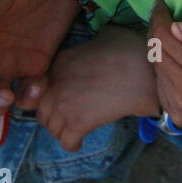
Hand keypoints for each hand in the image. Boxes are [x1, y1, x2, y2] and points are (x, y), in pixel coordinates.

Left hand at [35, 27, 157, 151]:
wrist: (141, 70)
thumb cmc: (129, 51)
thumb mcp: (102, 38)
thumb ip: (91, 45)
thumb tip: (101, 44)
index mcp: (59, 64)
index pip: (40, 88)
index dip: (52, 96)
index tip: (64, 100)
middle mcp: (54, 85)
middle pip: (42, 111)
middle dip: (54, 116)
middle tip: (70, 117)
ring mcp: (63, 105)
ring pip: (52, 129)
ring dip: (63, 131)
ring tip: (77, 129)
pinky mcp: (77, 123)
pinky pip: (67, 142)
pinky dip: (73, 144)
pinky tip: (79, 141)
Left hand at [147, 1, 181, 135]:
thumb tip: (176, 27)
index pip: (163, 36)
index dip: (158, 17)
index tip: (160, 6)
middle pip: (155, 51)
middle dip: (156, 31)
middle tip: (164, 20)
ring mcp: (179, 105)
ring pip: (155, 68)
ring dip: (159, 51)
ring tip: (172, 42)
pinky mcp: (176, 114)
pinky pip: (159, 85)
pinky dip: (163, 71)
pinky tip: (176, 64)